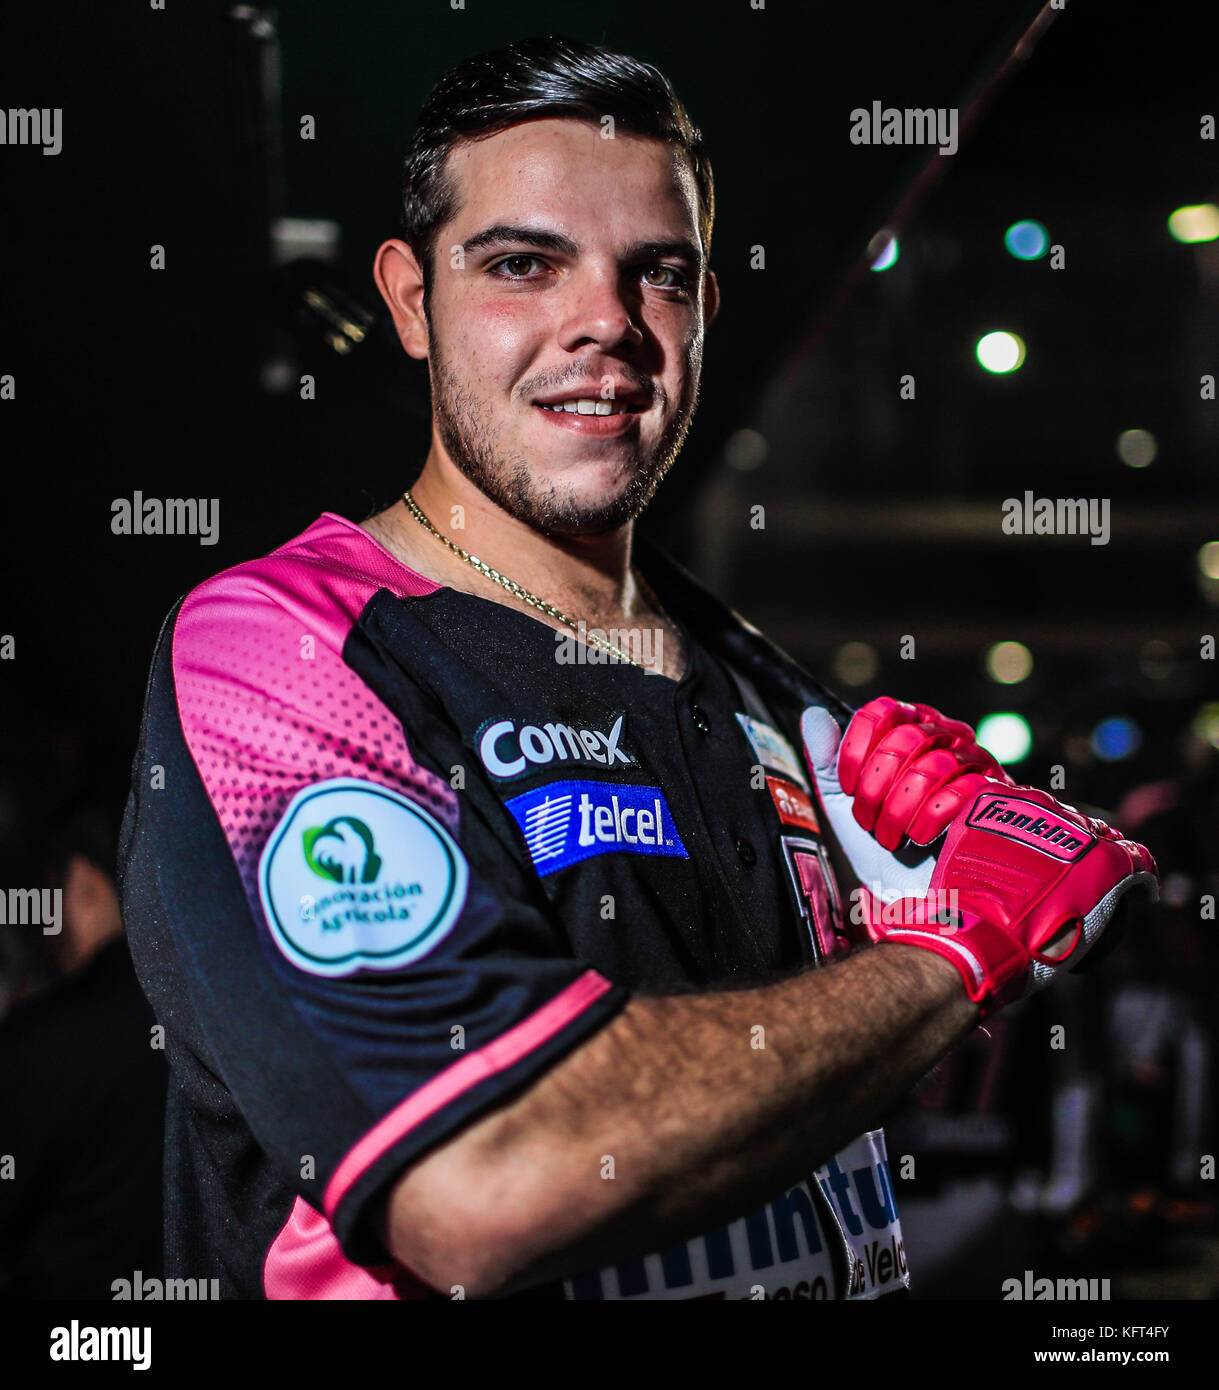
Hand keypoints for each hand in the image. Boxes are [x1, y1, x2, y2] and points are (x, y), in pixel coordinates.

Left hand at [800, 701, 1157, 1019]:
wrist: (937, 909)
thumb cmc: (895, 860)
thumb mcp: (852, 813)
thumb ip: (830, 766)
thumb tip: (814, 716)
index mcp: (914, 739)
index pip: (886, 712)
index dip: (860, 744)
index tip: (848, 784)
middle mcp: (951, 744)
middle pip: (909, 734)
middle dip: (879, 785)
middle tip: (872, 822)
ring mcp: (981, 767)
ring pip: (935, 759)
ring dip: (902, 807)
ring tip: (896, 839)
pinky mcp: (1004, 796)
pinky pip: (965, 786)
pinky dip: (931, 818)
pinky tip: (923, 842)